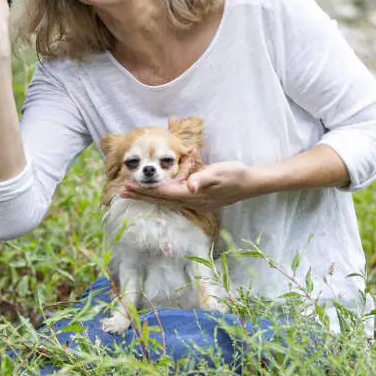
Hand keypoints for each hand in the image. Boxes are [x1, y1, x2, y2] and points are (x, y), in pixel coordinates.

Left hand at [121, 161, 259, 211]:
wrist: (251, 184)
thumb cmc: (235, 173)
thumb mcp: (220, 171)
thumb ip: (202, 178)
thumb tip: (189, 186)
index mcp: (194, 194)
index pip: (164, 193)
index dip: (146, 191)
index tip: (130, 187)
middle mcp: (192, 202)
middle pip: (162, 200)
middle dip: (142, 196)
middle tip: (123, 192)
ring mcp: (196, 203)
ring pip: (168, 201)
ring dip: (150, 197)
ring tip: (135, 194)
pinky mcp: (200, 201)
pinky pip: (175, 200)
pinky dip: (162, 197)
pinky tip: (158, 194)